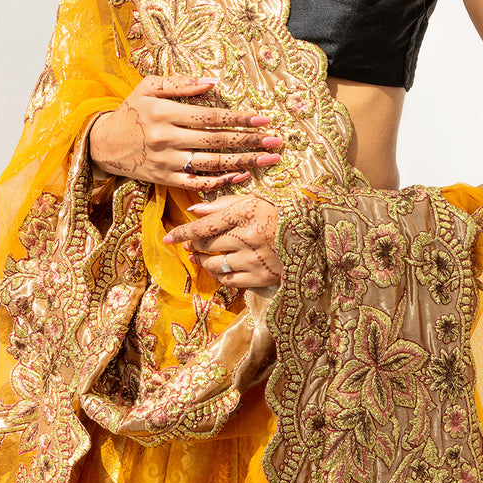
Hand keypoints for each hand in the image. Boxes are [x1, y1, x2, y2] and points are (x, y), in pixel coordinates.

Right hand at [87, 76, 282, 192]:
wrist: (103, 144)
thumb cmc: (131, 111)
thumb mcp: (149, 87)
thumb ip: (180, 83)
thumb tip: (213, 82)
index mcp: (164, 112)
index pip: (210, 117)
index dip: (239, 119)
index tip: (263, 119)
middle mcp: (166, 138)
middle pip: (216, 141)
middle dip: (249, 141)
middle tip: (276, 141)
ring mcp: (166, 161)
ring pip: (211, 163)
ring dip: (243, 162)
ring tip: (268, 160)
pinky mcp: (165, 179)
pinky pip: (197, 182)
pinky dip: (221, 181)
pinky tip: (242, 175)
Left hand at [163, 193, 282, 288]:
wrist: (314, 236)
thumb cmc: (281, 214)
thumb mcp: (255, 201)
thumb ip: (223, 204)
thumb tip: (193, 211)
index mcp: (246, 212)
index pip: (204, 225)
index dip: (183, 233)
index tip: (168, 238)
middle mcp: (248, 236)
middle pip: (207, 244)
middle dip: (194, 245)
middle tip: (191, 246)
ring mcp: (254, 259)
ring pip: (214, 265)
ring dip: (204, 263)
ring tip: (202, 258)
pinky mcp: (261, 278)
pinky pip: (229, 281)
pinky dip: (221, 276)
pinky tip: (222, 269)